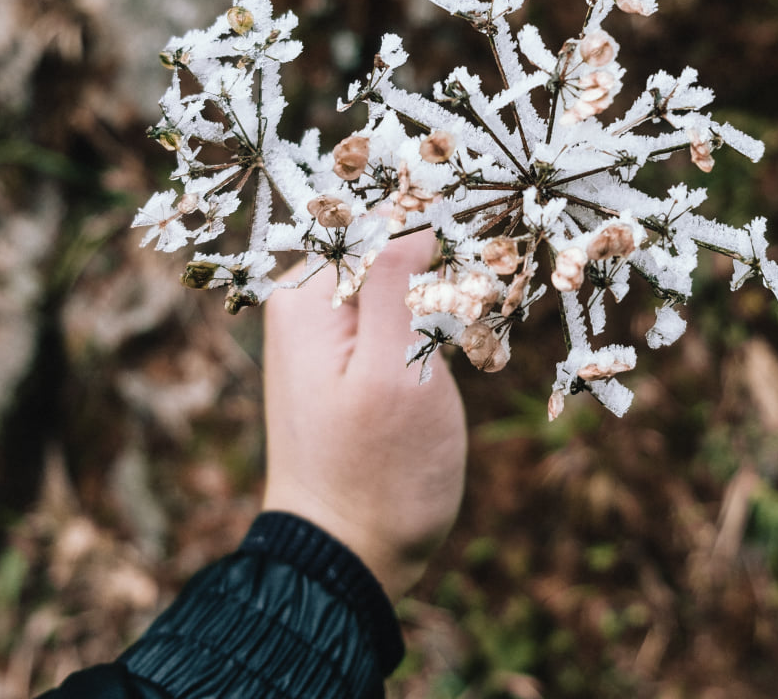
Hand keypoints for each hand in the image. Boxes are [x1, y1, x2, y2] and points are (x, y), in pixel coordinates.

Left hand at [261, 233, 466, 596]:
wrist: (347, 559)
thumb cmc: (377, 474)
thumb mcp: (396, 371)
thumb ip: (395, 282)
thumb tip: (411, 217)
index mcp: (306, 295)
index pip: (383, 220)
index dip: (438, 237)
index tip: (472, 278)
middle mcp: (306, 304)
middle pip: (393, 248)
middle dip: (443, 277)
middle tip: (469, 330)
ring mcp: (327, 335)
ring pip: (405, 283)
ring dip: (445, 308)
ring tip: (465, 351)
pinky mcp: (349, 363)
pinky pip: (400, 318)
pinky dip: (435, 333)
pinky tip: (454, 364)